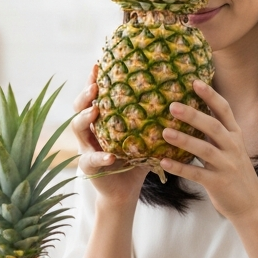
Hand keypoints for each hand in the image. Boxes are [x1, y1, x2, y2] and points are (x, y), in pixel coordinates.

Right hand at [71, 65, 147, 203]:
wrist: (125, 192)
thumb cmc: (136, 159)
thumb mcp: (144, 136)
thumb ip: (152, 119)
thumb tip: (180, 95)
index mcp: (101, 121)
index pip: (94, 96)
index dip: (93, 81)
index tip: (98, 65)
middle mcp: (89, 131)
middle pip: (79, 107)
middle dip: (85, 95)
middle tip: (95, 86)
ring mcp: (86, 148)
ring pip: (77, 128)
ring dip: (85, 118)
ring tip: (94, 111)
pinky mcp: (89, 168)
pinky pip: (90, 160)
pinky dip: (100, 157)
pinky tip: (110, 156)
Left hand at [159, 80, 257, 220]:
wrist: (251, 204)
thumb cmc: (235, 173)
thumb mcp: (231, 148)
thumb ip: (217, 132)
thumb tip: (195, 111)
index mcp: (235, 136)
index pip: (224, 110)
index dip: (210, 95)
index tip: (195, 81)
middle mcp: (233, 148)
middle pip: (213, 127)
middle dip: (193, 115)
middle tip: (172, 105)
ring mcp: (226, 166)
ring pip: (204, 150)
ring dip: (184, 140)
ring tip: (164, 132)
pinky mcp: (218, 183)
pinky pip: (196, 174)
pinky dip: (180, 167)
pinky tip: (163, 161)